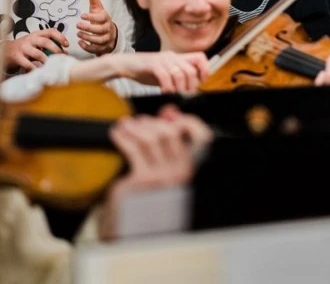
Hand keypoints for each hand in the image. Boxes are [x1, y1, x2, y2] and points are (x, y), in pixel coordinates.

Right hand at [1, 29, 67, 71]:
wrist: (7, 50)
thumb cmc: (27, 47)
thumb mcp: (36, 42)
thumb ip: (48, 45)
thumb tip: (65, 52)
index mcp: (37, 34)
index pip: (51, 31)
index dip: (60, 37)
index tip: (67, 45)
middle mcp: (30, 39)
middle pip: (45, 42)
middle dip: (56, 50)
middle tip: (62, 57)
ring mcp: (23, 48)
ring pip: (38, 54)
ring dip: (47, 60)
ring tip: (53, 66)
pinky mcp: (17, 57)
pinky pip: (28, 64)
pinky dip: (35, 68)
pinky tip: (41, 72)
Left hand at [76, 0, 117, 55]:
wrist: (111, 34)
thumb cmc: (101, 19)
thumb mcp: (97, 8)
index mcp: (106, 19)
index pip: (101, 18)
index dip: (92, 17)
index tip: (82, 16)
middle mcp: (107, 29)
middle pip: (100, 30)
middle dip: (88, 28)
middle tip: (77, 25)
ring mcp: (106, 39)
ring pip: (98, 40)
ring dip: (88, 38)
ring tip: (78, 34)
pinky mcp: (102, 47)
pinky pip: (96, 49)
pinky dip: (88, 47)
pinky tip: (80, 43)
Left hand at [100, 105, 211, 239]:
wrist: (132, 229)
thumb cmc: (150, 196)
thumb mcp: (166, 168)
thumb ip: (171, 141)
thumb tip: (169, 112)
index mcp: (192, 169)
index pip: (202, 137)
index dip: (188, 120)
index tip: (170, 114)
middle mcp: (182, 172)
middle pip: (171, 132)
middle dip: (153, 122)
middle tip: (140, 121)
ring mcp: (162, 176)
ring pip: (151, 138)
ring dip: (136, 126)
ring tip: (126, 124)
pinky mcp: (142, 180)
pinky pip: (134, 149)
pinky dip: (124, 136)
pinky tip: (117, 133)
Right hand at [114, 51, 211, 92]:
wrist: (126, 64)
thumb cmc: (146, 72)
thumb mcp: (167, 74)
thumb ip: (178, 78)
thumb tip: (192, 90)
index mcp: (178, 57)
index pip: (200, 57)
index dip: (204, 70)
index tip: (200, 82)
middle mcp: (173, 56)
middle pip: (191, 70)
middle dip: (190, 85)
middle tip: (184, 94)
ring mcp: (163, 59)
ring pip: (180, 74)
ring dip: (179, 88)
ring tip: (174, 94)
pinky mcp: (153, 64)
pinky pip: (165, 76)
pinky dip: (167, 86)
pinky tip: (165, 91)